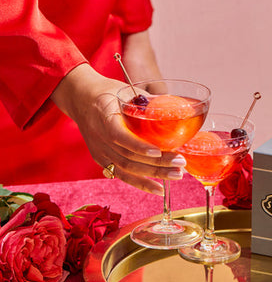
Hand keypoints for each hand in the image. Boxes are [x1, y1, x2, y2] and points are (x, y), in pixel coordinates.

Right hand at [50, 63, 185, 194]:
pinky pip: (122, 175)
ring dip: (154, 175)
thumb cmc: (107, 93)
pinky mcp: (102, 160)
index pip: (119, 136)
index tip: (158, 152)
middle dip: (157, 163)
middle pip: (128, 157)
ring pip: (127, 169)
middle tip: (180, 164)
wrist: (80, 99)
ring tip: (176, 175)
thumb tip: (177, 111)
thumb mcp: (125, 92)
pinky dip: (141, 184)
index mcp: (104, 116)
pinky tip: (158, 189)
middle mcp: (99, 138)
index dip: (139, 146)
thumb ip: (147, 104)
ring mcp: (99, 152)